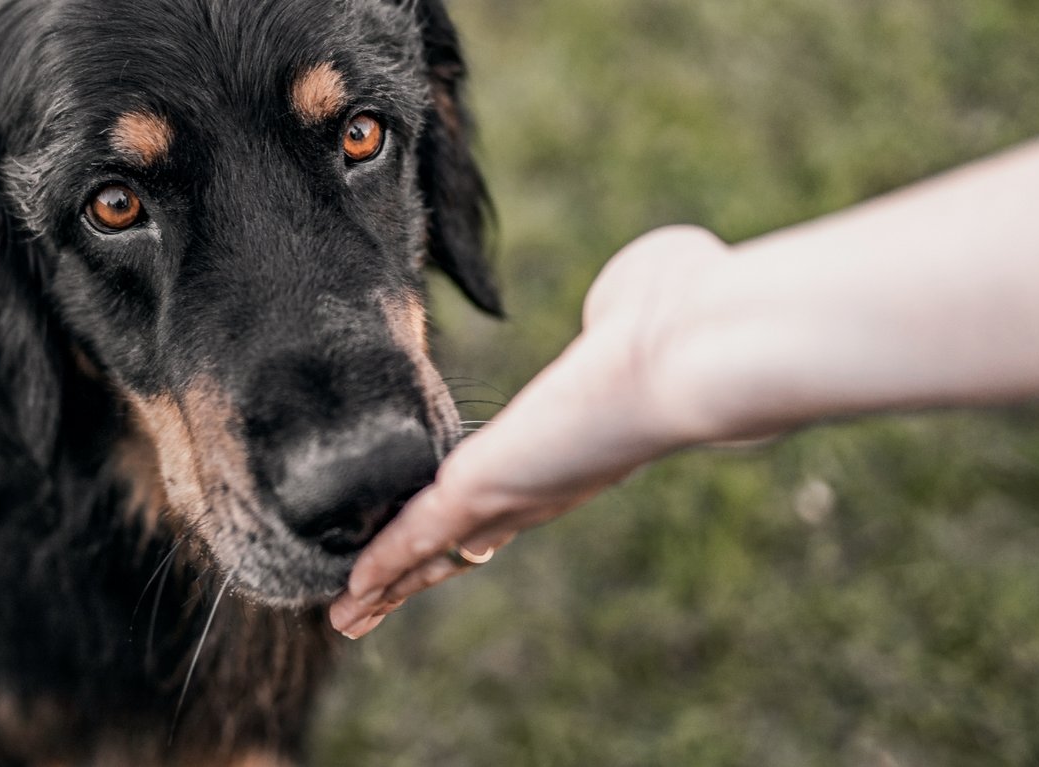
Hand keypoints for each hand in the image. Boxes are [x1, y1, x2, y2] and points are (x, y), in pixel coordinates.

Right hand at [329, 226, 737, 637]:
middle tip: (375, 603)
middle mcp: (545, 487)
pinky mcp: (483, 488)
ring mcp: (513, 494)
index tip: (441, 531)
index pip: (509, 497)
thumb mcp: (633, 299)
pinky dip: (382, 564)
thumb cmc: (680, 311)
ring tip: (346, 619)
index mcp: (575, 448)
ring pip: (435, 553)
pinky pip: (417, 533)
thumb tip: (611, 307)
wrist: (692, 349)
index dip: (470, 518)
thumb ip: (612, 306)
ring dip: (388, 586)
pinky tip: (350, 592)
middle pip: (465, 546)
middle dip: (416, 574)